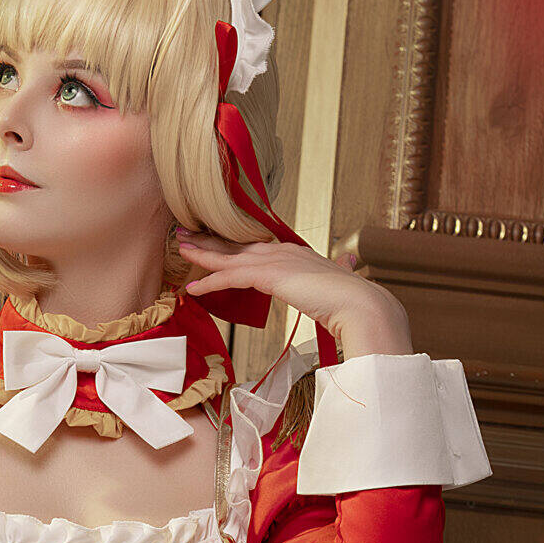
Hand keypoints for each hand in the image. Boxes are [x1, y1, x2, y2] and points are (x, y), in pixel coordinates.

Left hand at [176, 231, 412, 354]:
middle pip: (239, 245)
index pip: (257, 246)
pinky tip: (193, 288)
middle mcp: (285, 251)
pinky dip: (211, 281)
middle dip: (210, 241)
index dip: (233, 244)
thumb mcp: (336, 284)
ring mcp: (278, 261)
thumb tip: (348, 265)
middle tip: (185, 236)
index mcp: (297, 253)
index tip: (214, 242)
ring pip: (231, 257)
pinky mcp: (271, 275)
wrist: (362, 306)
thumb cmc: (351, 302)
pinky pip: (233, 277)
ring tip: (181, 252)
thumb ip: (335, 275)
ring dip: (203, 255)